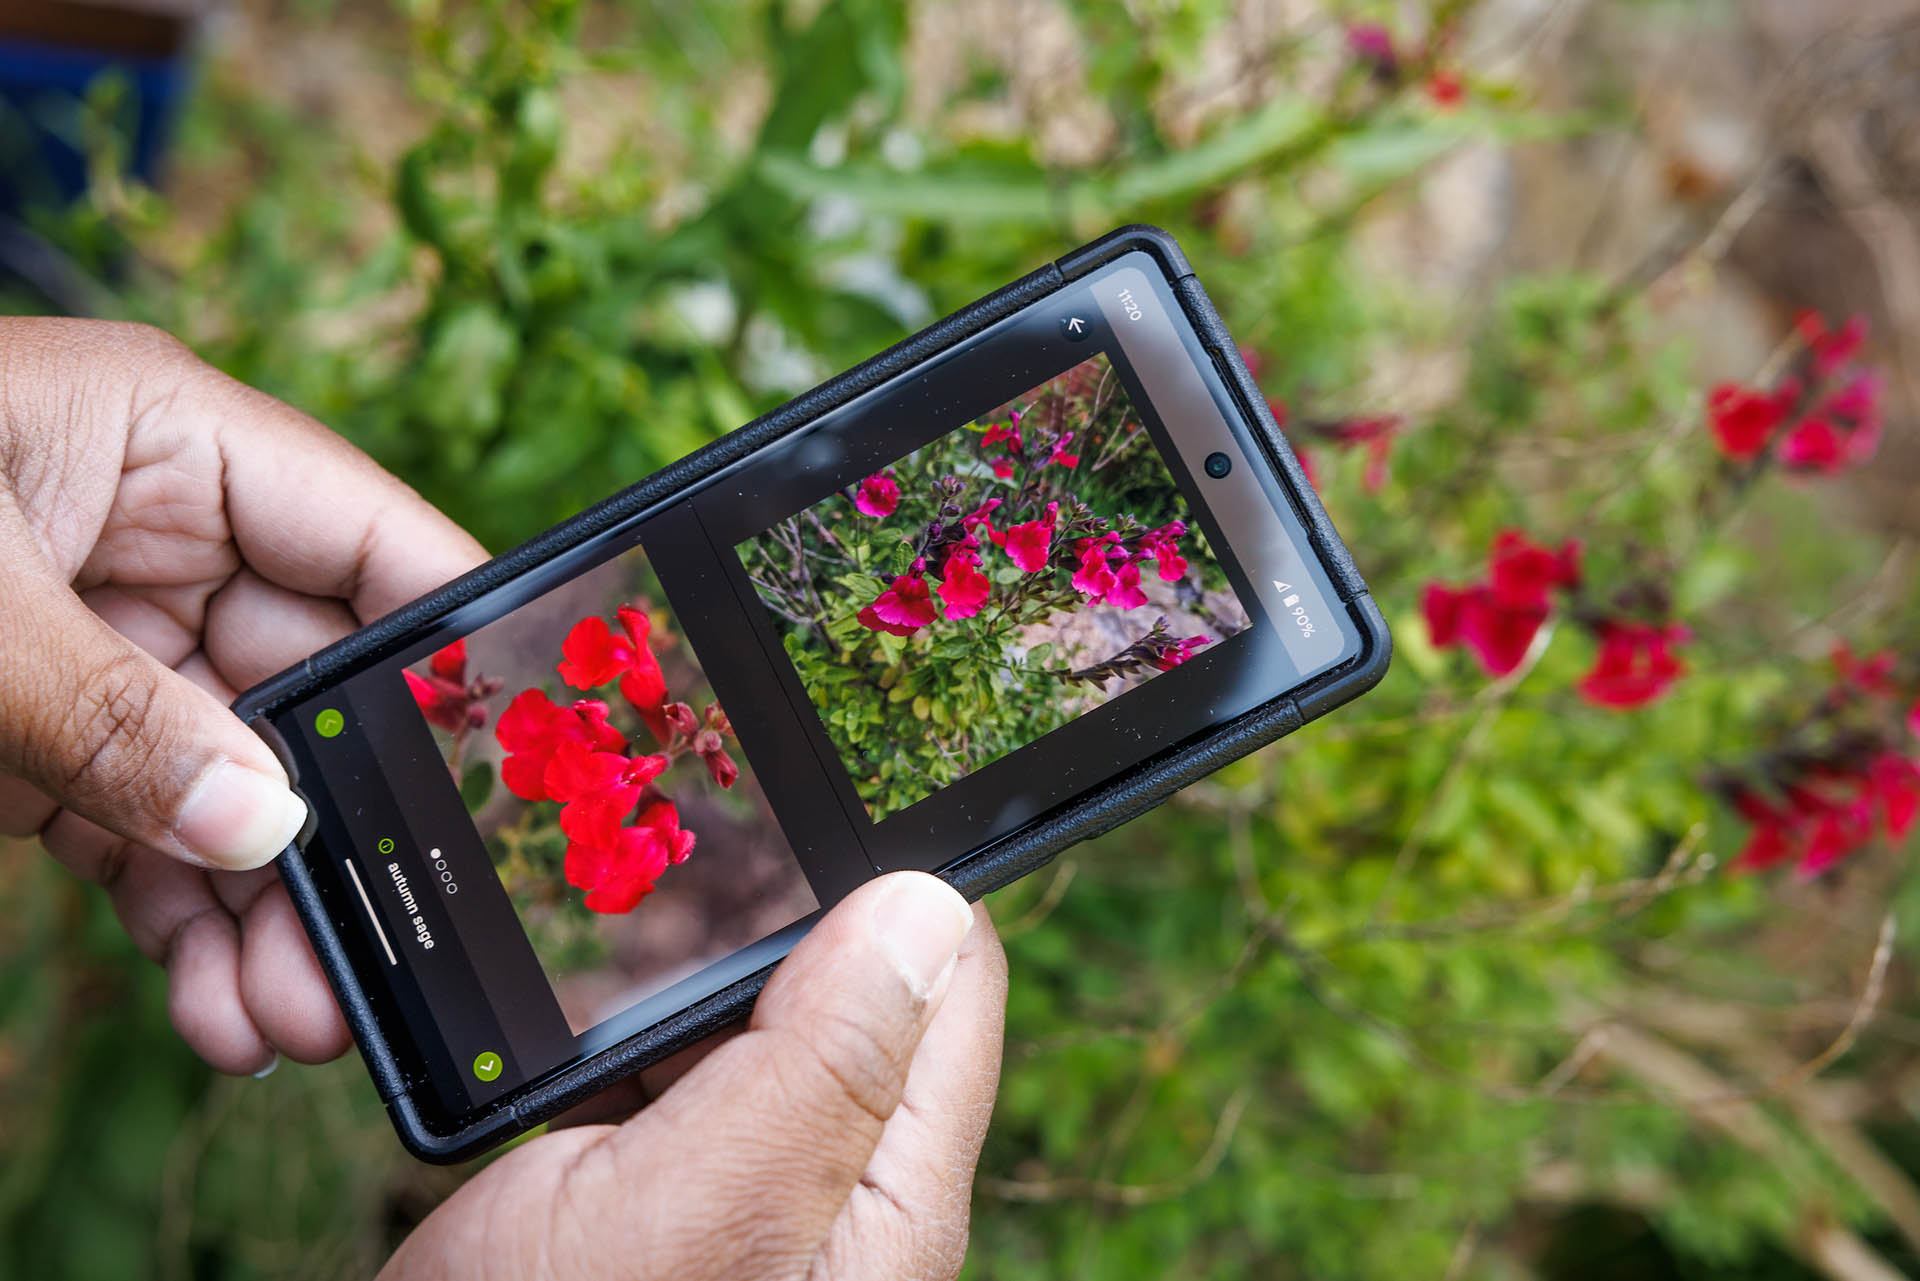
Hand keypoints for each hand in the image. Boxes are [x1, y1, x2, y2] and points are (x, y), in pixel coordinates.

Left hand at [0, 319, 487, 1072]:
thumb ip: (115, 718)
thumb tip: (264, 831)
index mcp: (168, 444)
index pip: (371, 539)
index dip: (450, 650)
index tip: (514, 770)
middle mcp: (156, 538)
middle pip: (309, 690)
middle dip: (346, 829)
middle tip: (382, 952)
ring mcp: (98, 642)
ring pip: (233, 783)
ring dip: (267, 904)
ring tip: (283, 1019)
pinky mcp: (36, 735)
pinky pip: (144, 830)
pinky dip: (178, 918)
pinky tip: (209, 1000)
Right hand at [382, 872, 1006, 1280]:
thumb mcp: (700, 1209)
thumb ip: (822, 1064)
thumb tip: (927, 904)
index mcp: (889, 1191)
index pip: (954, 982)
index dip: (899, 877)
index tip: (817, 798)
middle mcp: (841, 1193)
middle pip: (858, 990)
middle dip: (778, 912)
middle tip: (683, 846)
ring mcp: (755, 1200)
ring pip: (759, 1027)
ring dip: (696, 967)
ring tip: (615, 914)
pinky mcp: (673, 1206)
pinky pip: (684, 1083)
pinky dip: (635, 1031)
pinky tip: (579, 1013)